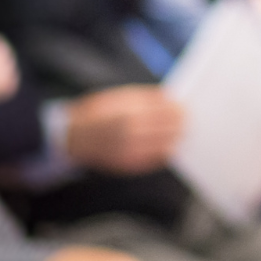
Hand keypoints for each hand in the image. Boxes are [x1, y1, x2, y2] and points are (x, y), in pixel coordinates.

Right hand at [66, 87, 185, 173]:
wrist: (74, 137)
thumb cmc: (98, 112)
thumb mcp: (119, 96)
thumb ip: (146, 98)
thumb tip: (171, 98)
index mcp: (130, 110)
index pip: (167, 109)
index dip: (178, 107)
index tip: (184, 106)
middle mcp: (132, 131)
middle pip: (171, 127)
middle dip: (181, 122)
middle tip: (187, 118)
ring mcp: (131, 150)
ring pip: (168, 144)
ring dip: (177, 137)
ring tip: (180, 131)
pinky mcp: (130, 165)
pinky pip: (157, 159)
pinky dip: (166, 151)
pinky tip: (168, 144)